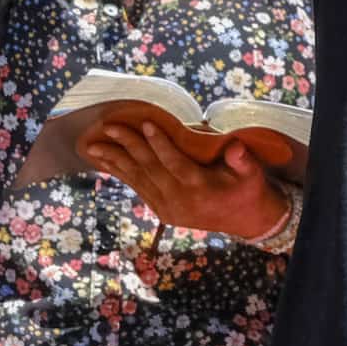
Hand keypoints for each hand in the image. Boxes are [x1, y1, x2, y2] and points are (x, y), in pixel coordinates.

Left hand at [84, 121, 289, 238]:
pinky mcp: (162, 212)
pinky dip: (122, 174)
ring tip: (94, 146)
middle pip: (150, 170)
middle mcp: (180, 201)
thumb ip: (243, 161)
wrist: (245, 221)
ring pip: (138, 180)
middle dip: (128, 146)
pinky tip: (107, 162)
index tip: (147, 124)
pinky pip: (138, 189)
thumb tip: (235, 146)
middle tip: (109, 127)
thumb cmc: (248, 189)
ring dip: (115, 161)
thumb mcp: (252, 174)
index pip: (176, 164)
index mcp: (201, 189)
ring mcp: (168, 208)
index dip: (161, 144)